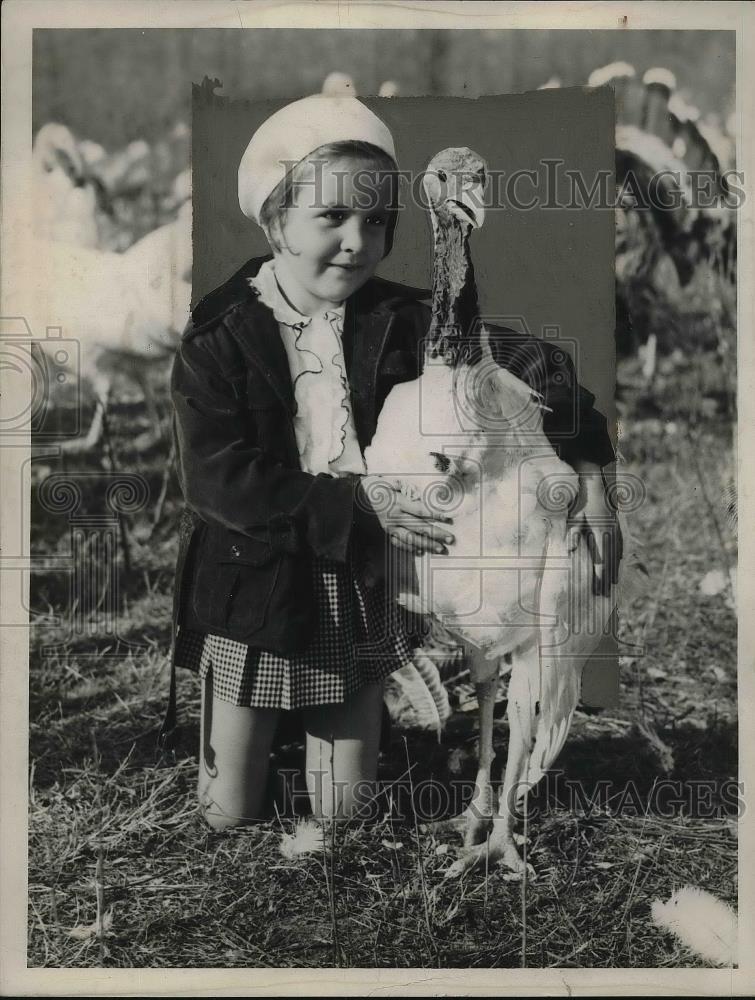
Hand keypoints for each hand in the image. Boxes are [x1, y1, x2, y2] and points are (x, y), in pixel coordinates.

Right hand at [358, 476, 454, 555]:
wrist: (350, 500)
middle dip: (436, 533)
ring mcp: (390, 527)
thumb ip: (402, 486)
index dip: (435, 514)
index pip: (420, 510)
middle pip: (419, 527)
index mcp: (398, 503)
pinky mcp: (384, 533)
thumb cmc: (370, 487)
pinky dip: (409, 548)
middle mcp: (395, 517)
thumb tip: (416, 490)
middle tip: (451, 539)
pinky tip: (420, 551)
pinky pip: (398, 543)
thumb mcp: (386, 482)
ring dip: (426, 544)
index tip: (448, 518)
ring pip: (411, 538)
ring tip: (440, 548)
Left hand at [567, 462, 622, 595]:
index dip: (600, 575)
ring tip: (614, 584)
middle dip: (608, 579)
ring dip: (616, 569)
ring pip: (618, 553)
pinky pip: (620, 543)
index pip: (601, 559)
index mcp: (600, 531)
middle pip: (611, 560)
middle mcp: (611, 531)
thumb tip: (569, 549)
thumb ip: (573, 533)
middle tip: (605, 595)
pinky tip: (620, 560)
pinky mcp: (616, 523)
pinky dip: (620, 555)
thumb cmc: (581, 498)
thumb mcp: (573, 515)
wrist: (596, 479)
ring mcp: (616, 527)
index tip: (599, 589)